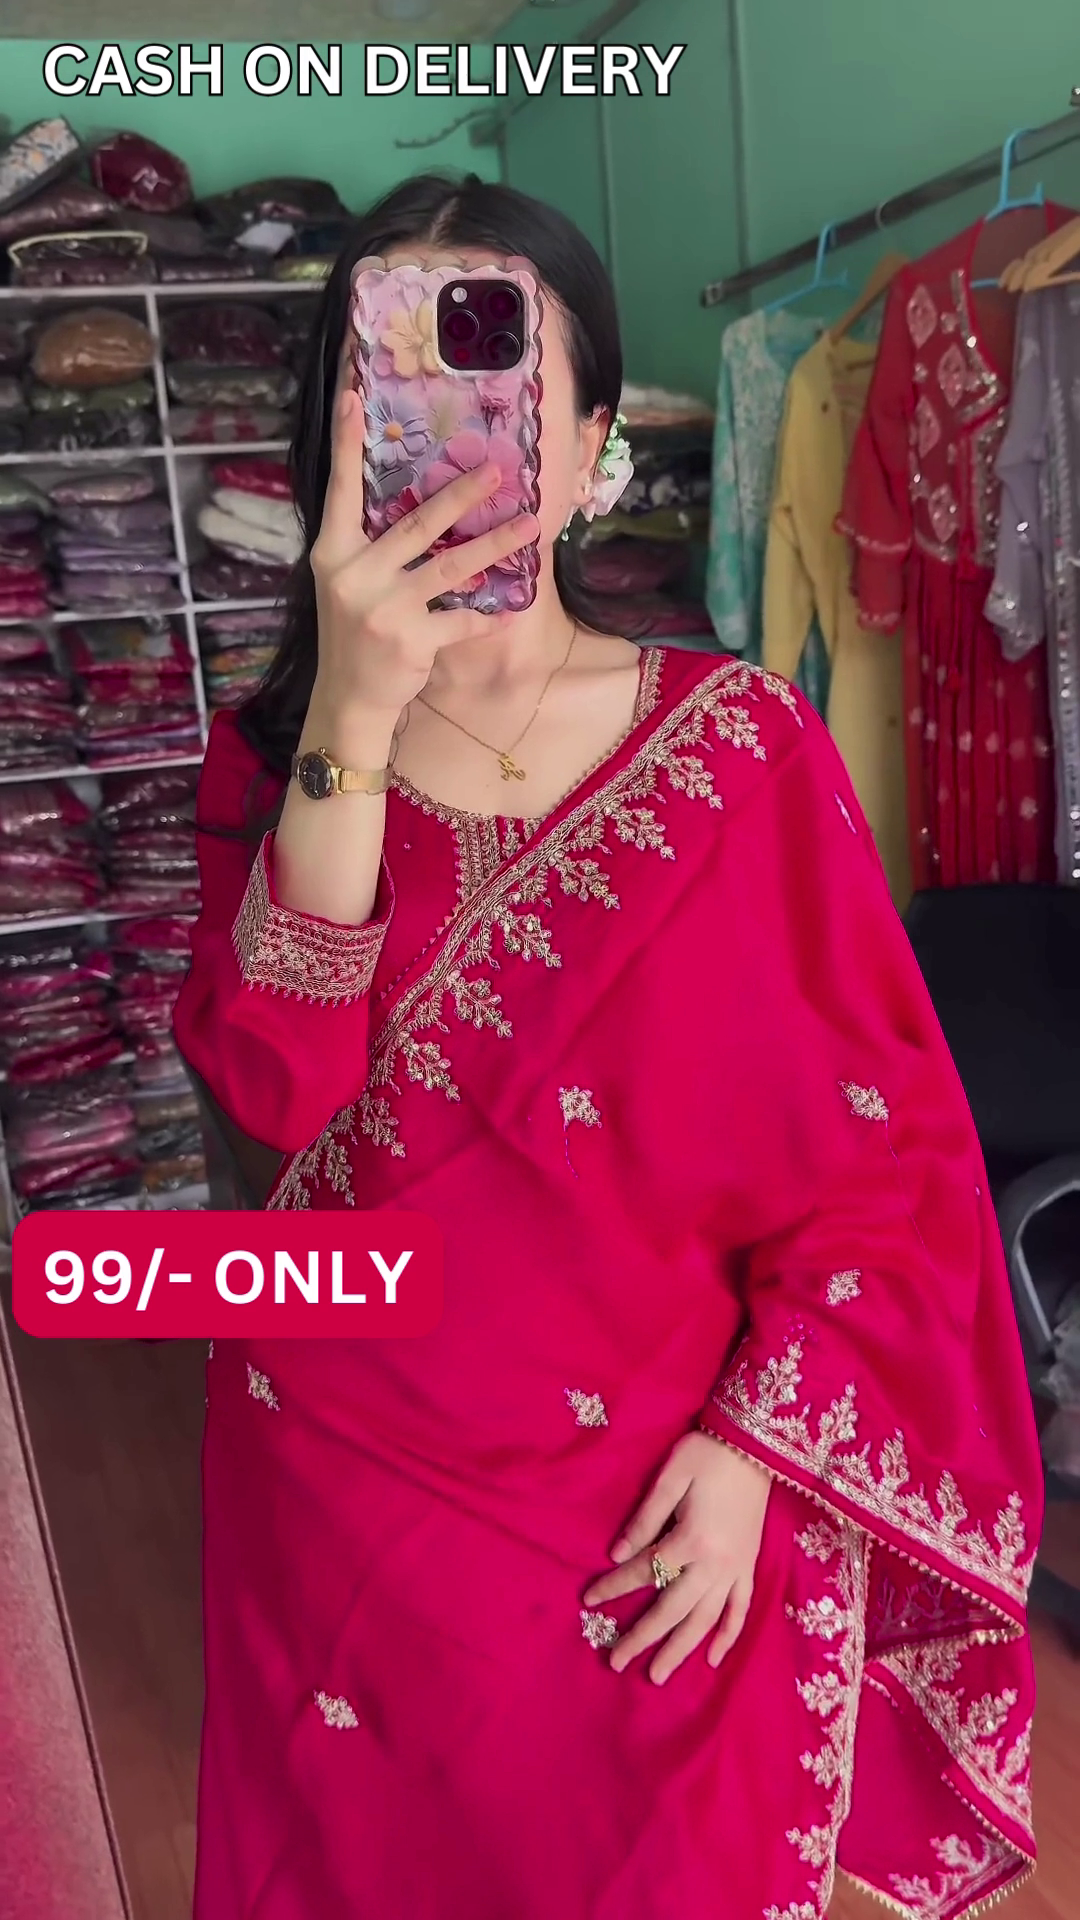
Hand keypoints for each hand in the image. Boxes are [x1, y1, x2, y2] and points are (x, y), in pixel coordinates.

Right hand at [308, 383, 538, 729]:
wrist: (348, 698)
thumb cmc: (353, 632)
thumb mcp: (346, 582)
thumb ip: (369, 545)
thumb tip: (420, 504)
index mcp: (333, 553)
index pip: (340, 489)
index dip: (345, 443)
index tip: (352, 395)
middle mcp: (354, 574)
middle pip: (416, 524)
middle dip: (461, 496)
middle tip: (497, 471)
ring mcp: (383, 608)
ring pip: (450, 567)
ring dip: (494, 546)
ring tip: (529, 528)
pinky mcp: (411, 640)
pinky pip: (462, 619)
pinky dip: (487, 615)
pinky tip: (509, 609)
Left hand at [582, 1433, 770, 1684]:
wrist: (756, 1444)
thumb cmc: (707, 1455)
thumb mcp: (671, 1477)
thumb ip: (645, 1519)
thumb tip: (616, 1555)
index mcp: (691, 1539)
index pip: (645, 1571)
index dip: (614, 1586)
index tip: (588, 1600)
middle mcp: (715, 1564)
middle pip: (673, 1610)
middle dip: (642, 1637)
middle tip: (616, 1661)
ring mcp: (736, 1569)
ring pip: (705, 1620)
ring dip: (680, 1649)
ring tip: (656, 1674)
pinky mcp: (750, 1567)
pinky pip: (740, 1609)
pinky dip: (727, 1636)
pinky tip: (711, 1658)